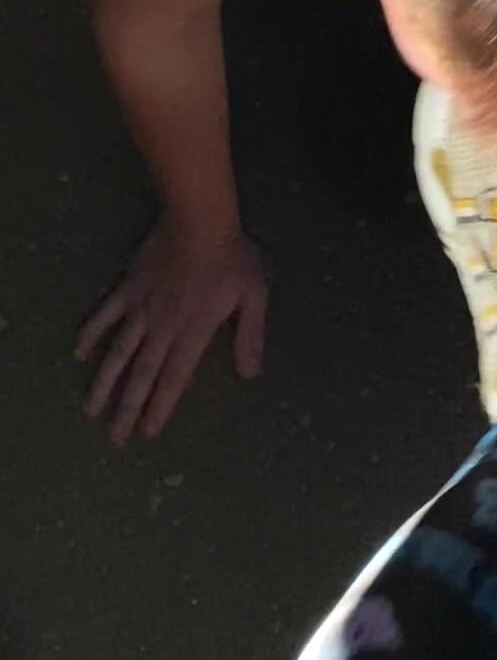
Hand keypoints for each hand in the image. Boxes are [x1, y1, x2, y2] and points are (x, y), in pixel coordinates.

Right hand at [76, 223, 267, 442]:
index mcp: (192, 334)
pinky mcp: (128, 288)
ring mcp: (141, 309)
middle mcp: (162, 329)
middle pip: (141, 376)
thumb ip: (250, 336)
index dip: (160, 408)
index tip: (147, 432)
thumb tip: (249, 373)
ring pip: (117, 353)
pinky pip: (105, 315)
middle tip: (114, 438)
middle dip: (128, 409)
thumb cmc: (231, 259)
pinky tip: (78, 353)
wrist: (199, 221)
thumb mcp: (254, 297)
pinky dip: (90, 334)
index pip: (174, 380)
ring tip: (90, 409)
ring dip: (104, 383)